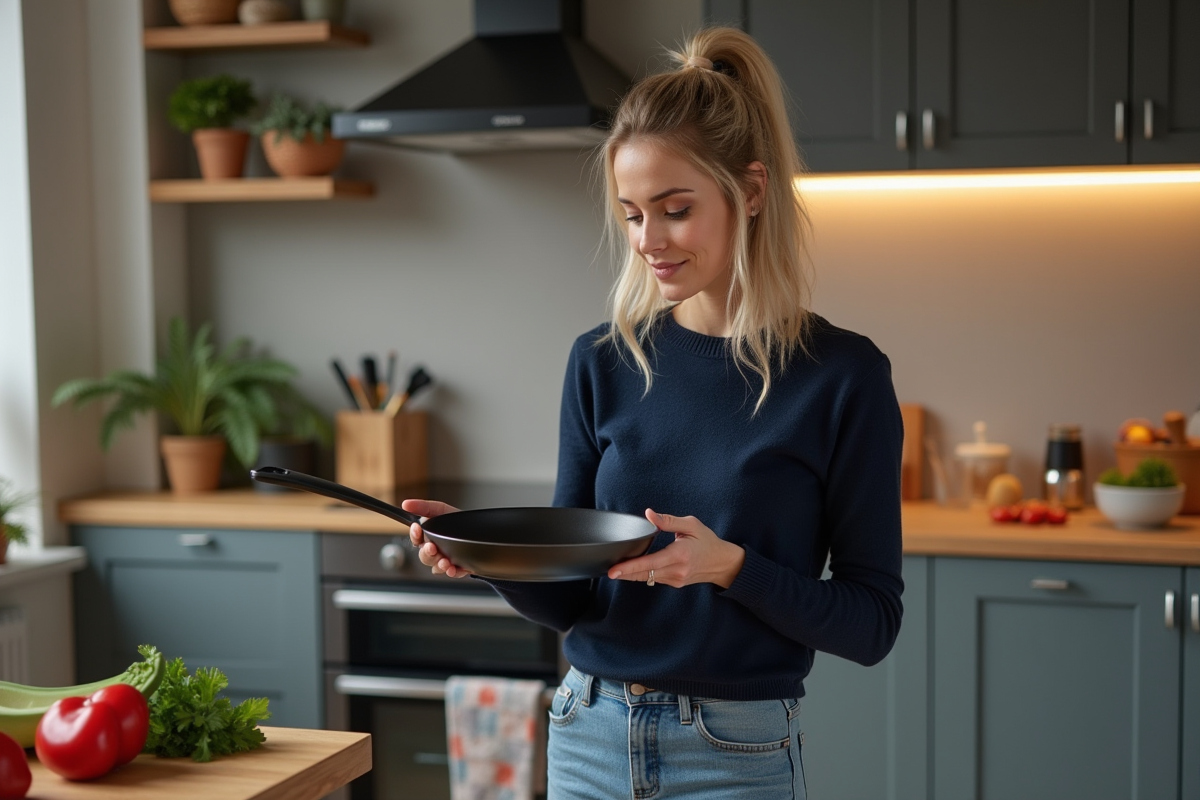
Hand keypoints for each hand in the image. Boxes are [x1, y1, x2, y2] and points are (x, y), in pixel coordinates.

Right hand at [402, 499, 472, 578]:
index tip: (417, 528)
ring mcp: (445, 560)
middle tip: (431, 547)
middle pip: (424, 556)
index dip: (414, 534)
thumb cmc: (458, 520)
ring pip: (435, 567)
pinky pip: (452, 573)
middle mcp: (435, 549)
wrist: (482, 529)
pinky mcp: (457, 568)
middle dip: (427, 552)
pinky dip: (452, 572)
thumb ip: (423, 507)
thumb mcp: (441, 510)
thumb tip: (406, 504)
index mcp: (428, 536)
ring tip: (444, 561)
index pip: (416, 538)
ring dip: (438, 564)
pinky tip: (452, 569)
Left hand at [607, 509, 744, 588]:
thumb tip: (649, 514)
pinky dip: (643, 574)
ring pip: (647, 578)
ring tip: (617, 569)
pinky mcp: (675, 583)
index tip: (614, 570)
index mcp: (680, 554)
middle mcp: (677, 570)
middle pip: (644, 574)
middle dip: (624, 573)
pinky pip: (654, 579)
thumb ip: (668, 521)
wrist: (722, 562)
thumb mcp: (691, 525)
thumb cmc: (707, 541)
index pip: (649, 562)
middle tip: (607, 570)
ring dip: (632, 574)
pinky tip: (633, 569)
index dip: (629, 567)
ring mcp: (676, 579)